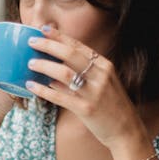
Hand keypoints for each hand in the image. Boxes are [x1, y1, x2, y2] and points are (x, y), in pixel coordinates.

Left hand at [26, 27, 143, 148]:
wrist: (127, 131)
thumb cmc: (112, 107)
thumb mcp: (104, 84)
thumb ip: (84, 74)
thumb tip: (54, 69)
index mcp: (105, 66)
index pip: (79, 46)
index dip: (60, 36)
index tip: (44, 29)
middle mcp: (101, 76)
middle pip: (70, 55)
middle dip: (49, 45)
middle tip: (32, 41)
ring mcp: (94, 92)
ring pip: (64, 73)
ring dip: (45, 66)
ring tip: (30, 63)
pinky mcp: (86, 109)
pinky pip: (60, 96)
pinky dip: (43, 90)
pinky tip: (31, 86)